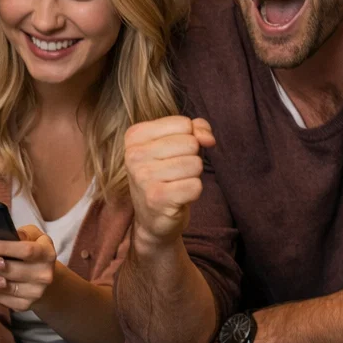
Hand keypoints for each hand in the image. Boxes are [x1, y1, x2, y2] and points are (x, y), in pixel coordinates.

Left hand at [0, 226, 57, 311]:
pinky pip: (1, 298)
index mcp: (48, 254)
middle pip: (12, 270)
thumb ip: (22, 232)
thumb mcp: (33, 236)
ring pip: (4, 285)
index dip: (3, 247)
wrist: (42, 277)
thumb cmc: (33, 250)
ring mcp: (36, 293)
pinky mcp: (25, 305)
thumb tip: (5, 232)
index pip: (26, 250)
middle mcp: (45, 275)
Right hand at [124, 116, 215, 249]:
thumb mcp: (177, 144)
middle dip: (191, 158)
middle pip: (190, 143)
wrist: (153, 219)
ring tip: (176, 184)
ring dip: (193, 176)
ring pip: (195, 164)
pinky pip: (196, 185)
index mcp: (135, 136)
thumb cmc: (167, 175)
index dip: (190, 138)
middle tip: (175, 173)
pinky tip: (178, 197)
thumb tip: (208, 138)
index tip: (176, 153)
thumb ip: (196, 129)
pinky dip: (193, 192)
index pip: (183, 123)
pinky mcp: (157, 198)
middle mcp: (134, 155)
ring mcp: (143, 177)